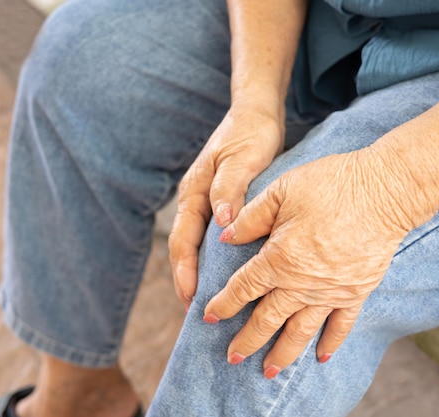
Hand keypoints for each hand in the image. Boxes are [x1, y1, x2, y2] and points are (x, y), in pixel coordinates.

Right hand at [169, 105, 284, 309]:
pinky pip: (210, 239)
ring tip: (208, 302)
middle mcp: (195, 201)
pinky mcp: (220, 205)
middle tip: (196, 312)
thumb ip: (230, 188)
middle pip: (184, 249)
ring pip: (196, 246)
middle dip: (187, 280)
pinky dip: (213, 260)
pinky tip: (226, 274)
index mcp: (194, 192)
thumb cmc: (250, 133)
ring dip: (199, 273)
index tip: (191, 296)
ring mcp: (206, 203)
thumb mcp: (243, 158)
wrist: (256, 114)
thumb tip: (220, 222)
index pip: (182, 239)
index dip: (185, 270)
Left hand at [203, 148, 417, 377]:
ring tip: (268, 372)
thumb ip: (250, 218)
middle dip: (247, 339)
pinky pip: (341, 325)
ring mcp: (331, 292)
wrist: (385, 190)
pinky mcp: (356, 291)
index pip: (243, 288)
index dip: (224, 303)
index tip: (209, 316)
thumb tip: (224, 237)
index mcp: (278, 258)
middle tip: (232, 357)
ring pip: (300, 331)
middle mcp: (302, 283)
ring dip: (282, 353)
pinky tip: (321, 358)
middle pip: (268, 318)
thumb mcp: (281, 191)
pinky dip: (331, 343)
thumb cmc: (331, 185)